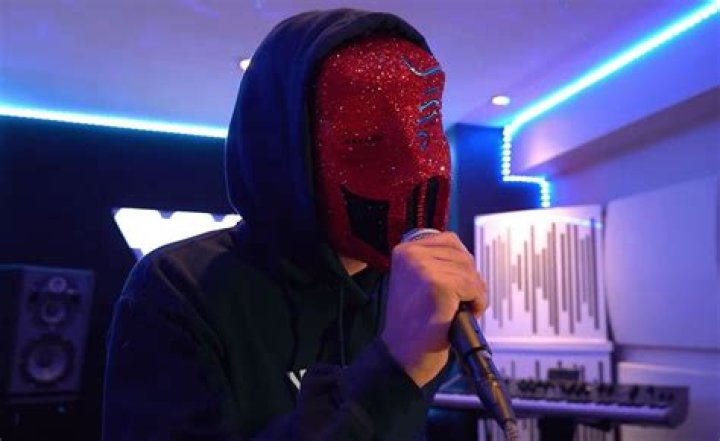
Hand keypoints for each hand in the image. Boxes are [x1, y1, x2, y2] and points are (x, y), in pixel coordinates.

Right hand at [381, 232, 487, 386]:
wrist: (402, 355)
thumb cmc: (412, 323)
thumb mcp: (415, 281)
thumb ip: (434, 263)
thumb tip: (465, 257)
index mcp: (404, 250)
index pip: (449, 240)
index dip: (461, 263)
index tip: (458, 284)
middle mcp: (411, 255)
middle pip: (463, 255)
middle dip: (470, 279)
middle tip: (462, 301)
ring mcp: (423, 269)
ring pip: (470, 271)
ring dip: (475, 292)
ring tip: (461, 309)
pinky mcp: (438, 286)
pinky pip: (474, 287)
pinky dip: (477, 302)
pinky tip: (464, 313)